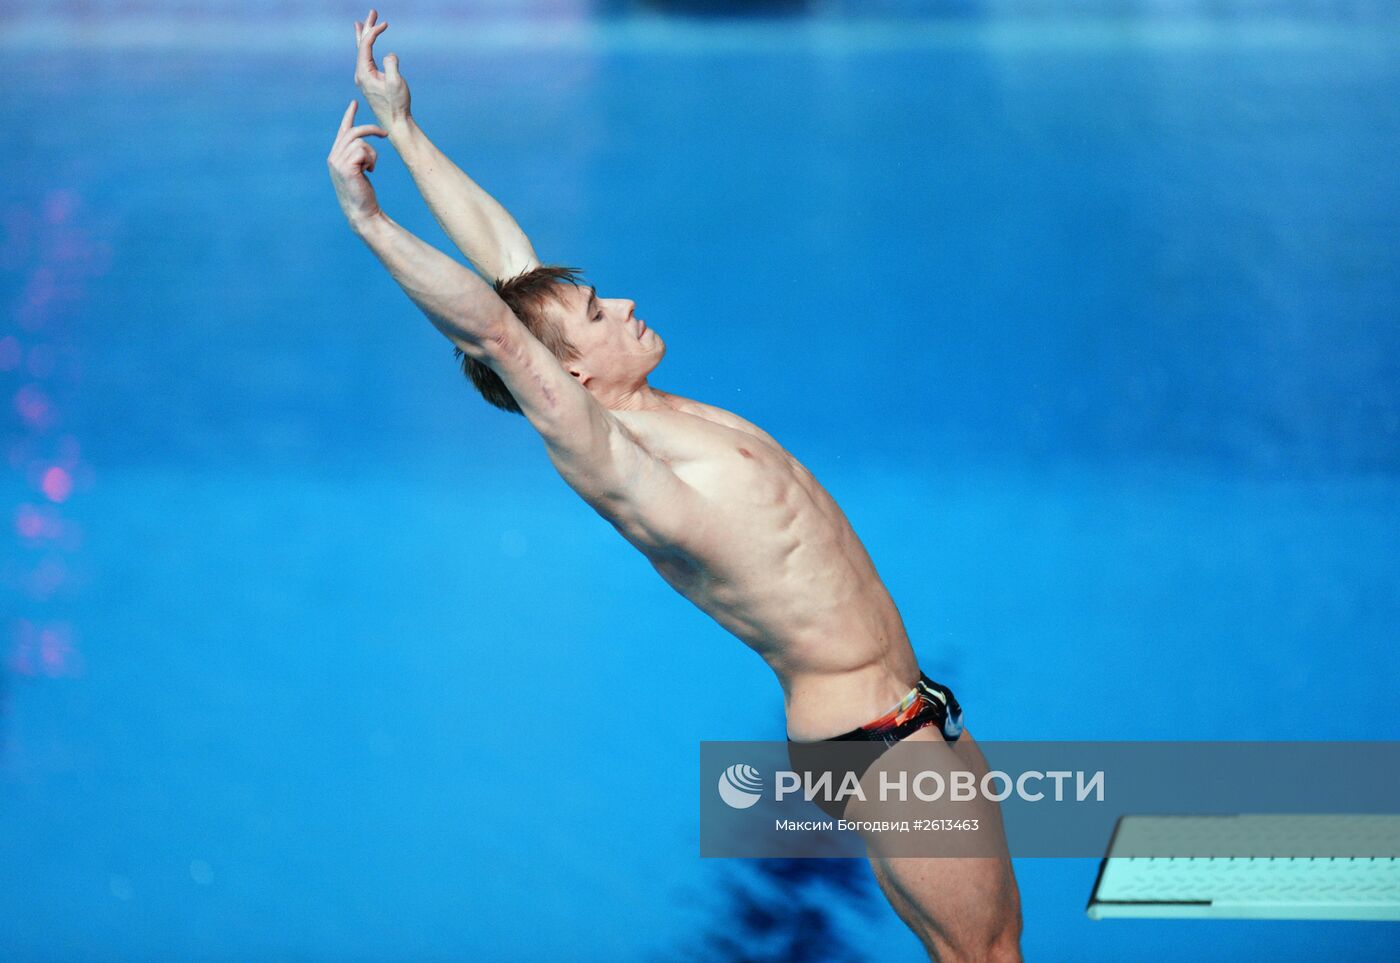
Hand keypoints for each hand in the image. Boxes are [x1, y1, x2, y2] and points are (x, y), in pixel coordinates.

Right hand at [327, 100, 388, 228]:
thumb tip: (364, 143)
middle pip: (353, 132)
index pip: (342, 131)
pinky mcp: (345, 167)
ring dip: (372, 153)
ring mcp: (337, 161)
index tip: (354, 103)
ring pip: (360, 141)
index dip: (349, 116)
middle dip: (371, 130)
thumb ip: (358, 156)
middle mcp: (333, 157)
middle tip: (385, 134)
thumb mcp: (359, 171)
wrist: (362, 212)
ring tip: (371, 168)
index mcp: (336, 156)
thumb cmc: (363, 195)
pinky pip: (363, 150)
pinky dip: (371, 159)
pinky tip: (370, 171)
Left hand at [354, 9, 409, 129]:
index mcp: (363, 72)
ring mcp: (364, 79)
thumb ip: (391, 63)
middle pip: (361, 45)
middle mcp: (360, 74)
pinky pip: (366, 60)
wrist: (396, 124)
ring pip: (363, 52)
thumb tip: (389, 56)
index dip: (374, 32)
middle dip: (366, 28)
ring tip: (361, 24)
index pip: (365, 45)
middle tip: (372, 13)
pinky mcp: (370, 83)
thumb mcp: (396, 82)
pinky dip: (367, 49)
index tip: (386, 24)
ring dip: (365, 37)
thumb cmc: (397, 105)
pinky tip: (369, 48)